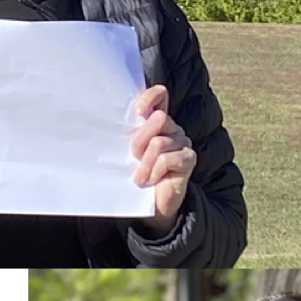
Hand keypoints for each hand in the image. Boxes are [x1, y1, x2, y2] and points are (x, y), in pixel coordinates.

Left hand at [127, 84, 196, 225]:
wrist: (152, 204)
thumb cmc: (138, 174)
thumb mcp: (129, 152)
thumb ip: (130, 134)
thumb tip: (112, 122)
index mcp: (157, 122)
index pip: (160, 96)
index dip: (151, 97)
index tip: (138, 111)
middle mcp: (173, 129)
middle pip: (159, 118)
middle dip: (140, 140)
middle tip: (134, 157)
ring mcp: (183, 143)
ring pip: (159, 142)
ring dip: (144, 162)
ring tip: (139, 176)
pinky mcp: (189, 159)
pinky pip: (167, 158)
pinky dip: (154, 171)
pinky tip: (151, 180)